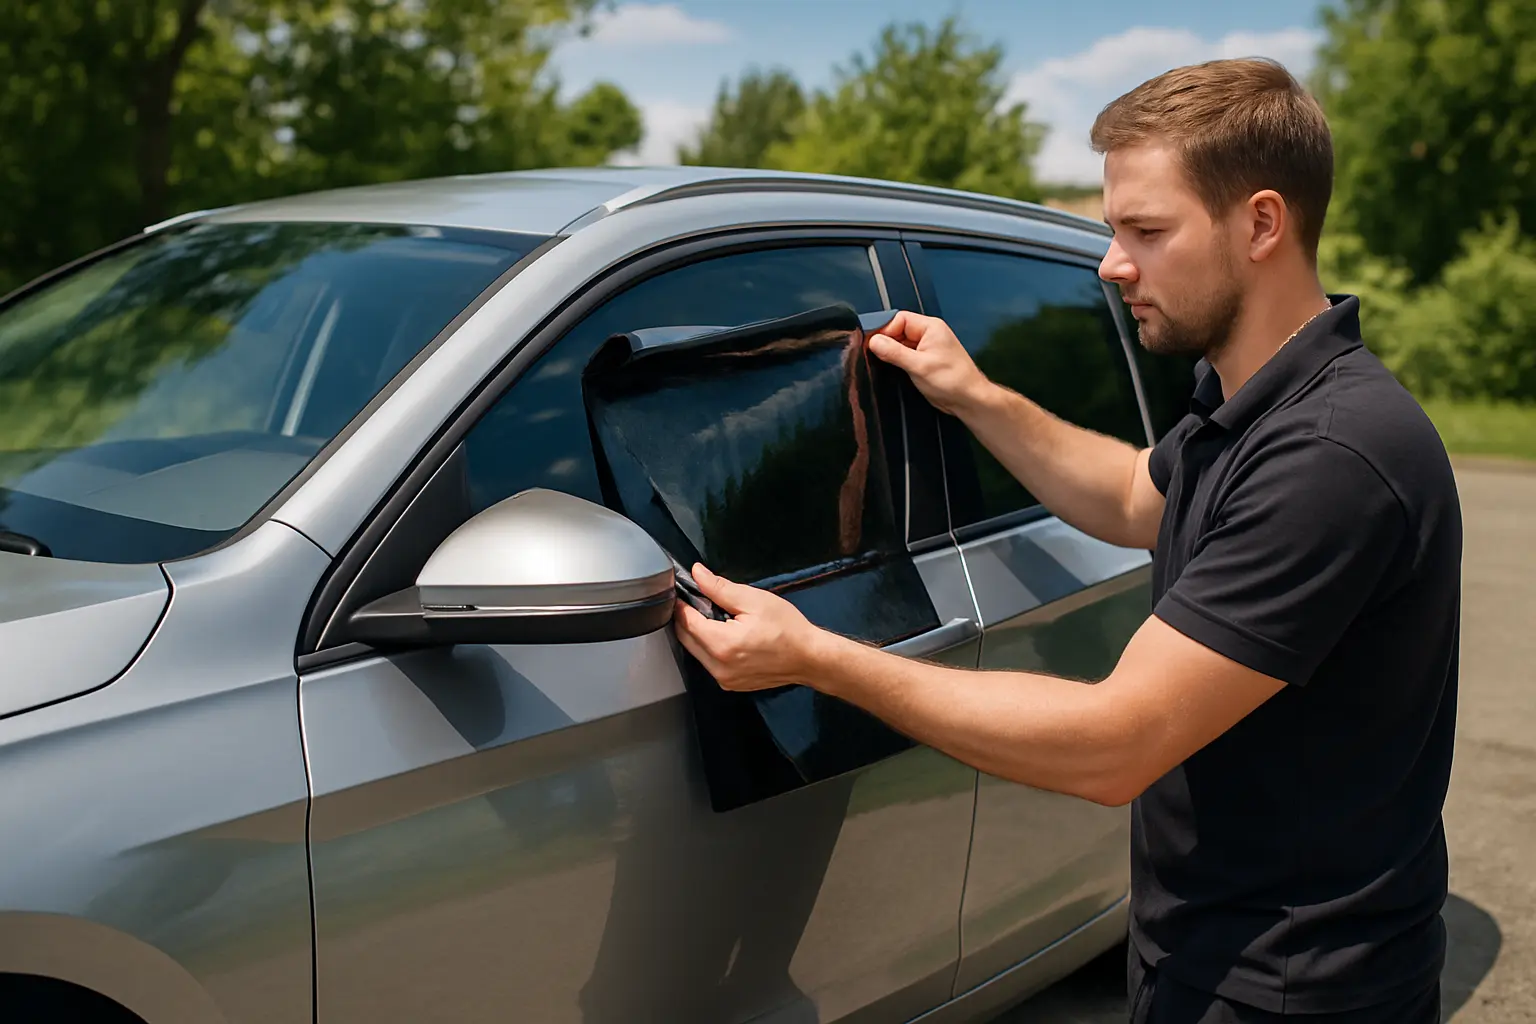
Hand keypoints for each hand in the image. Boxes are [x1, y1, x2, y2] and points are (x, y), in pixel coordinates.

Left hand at [671, 564, 832, 691]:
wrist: (809, 657)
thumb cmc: (787, 628)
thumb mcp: (754, 600)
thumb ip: (719, 588)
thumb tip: (697, 574)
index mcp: (722, 645)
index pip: (686, 622)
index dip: (682, 604)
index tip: (683, 592)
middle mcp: (718, 667)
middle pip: (686, 639)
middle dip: (688, 619)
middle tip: (699, 601)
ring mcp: (724, 679)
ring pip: (696, 652)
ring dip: (698, 634)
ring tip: (716, 618)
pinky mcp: (730, 684)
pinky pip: (709, 663)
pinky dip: (710, 647)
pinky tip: (726, 635)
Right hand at [865, 311, 989, 416]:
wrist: (969, 400)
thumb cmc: (951, 380)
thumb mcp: (919, 366)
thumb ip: (894, 352)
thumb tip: (873, 341)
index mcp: (930, 327)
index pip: (898, 319)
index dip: (883, 330)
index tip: (871, 344)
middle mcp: (928, 334)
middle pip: (897, 331)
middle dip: (885, 343)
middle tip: (872, 356)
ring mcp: (925, 348)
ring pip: (899, 344)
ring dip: (890, 353)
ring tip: (880, 364)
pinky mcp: (923, 361)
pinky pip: (904, 355)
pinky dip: (895, 361)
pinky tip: (890, 369)